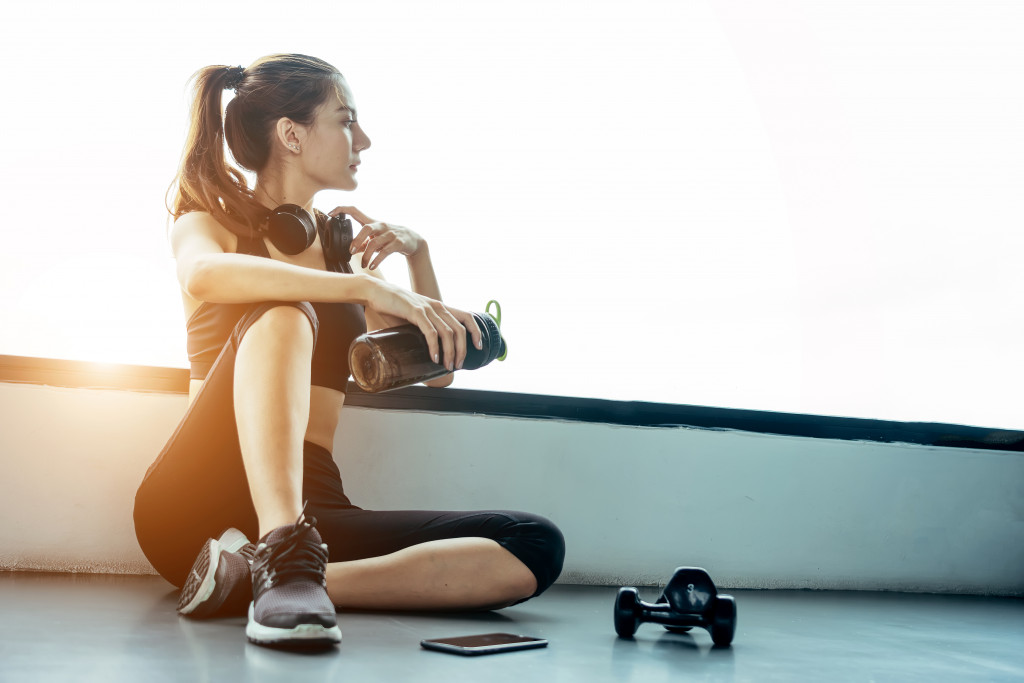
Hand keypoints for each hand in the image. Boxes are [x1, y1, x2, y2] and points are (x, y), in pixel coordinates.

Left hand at [329, 206, 423, 270]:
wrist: (413, 240)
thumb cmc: (391, 238)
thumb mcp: (376, 239)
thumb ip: (364, 243)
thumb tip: (353, 250)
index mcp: (372, 223)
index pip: (355, 210)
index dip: (342, 209)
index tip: (331, 212)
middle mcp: (380, 226)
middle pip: (366, 228)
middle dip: (357, 240)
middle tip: (351, 251)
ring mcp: (390, 234)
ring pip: (375, 243)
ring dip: (367, 255)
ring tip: (364, 264)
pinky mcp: (398, 242)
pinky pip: (385, 252)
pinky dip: (377, 260)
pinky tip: (372, 266)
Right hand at [365, 279, 482, 371]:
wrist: (376, 292)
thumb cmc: (395, 307)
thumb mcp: (416, 316)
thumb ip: (424, 327)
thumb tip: (429, 349)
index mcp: (440, 307)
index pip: (467, 317)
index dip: (476, 332)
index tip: (478, 347)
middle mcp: (437, 306)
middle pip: (460, 330)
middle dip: (462, 350)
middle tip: (457, 365)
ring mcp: (427, 309)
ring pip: (448, 333)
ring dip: (450, 352)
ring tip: (447, 366)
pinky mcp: (415, 312)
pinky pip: (430, 332)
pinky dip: (435, 346)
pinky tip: (434, 357)